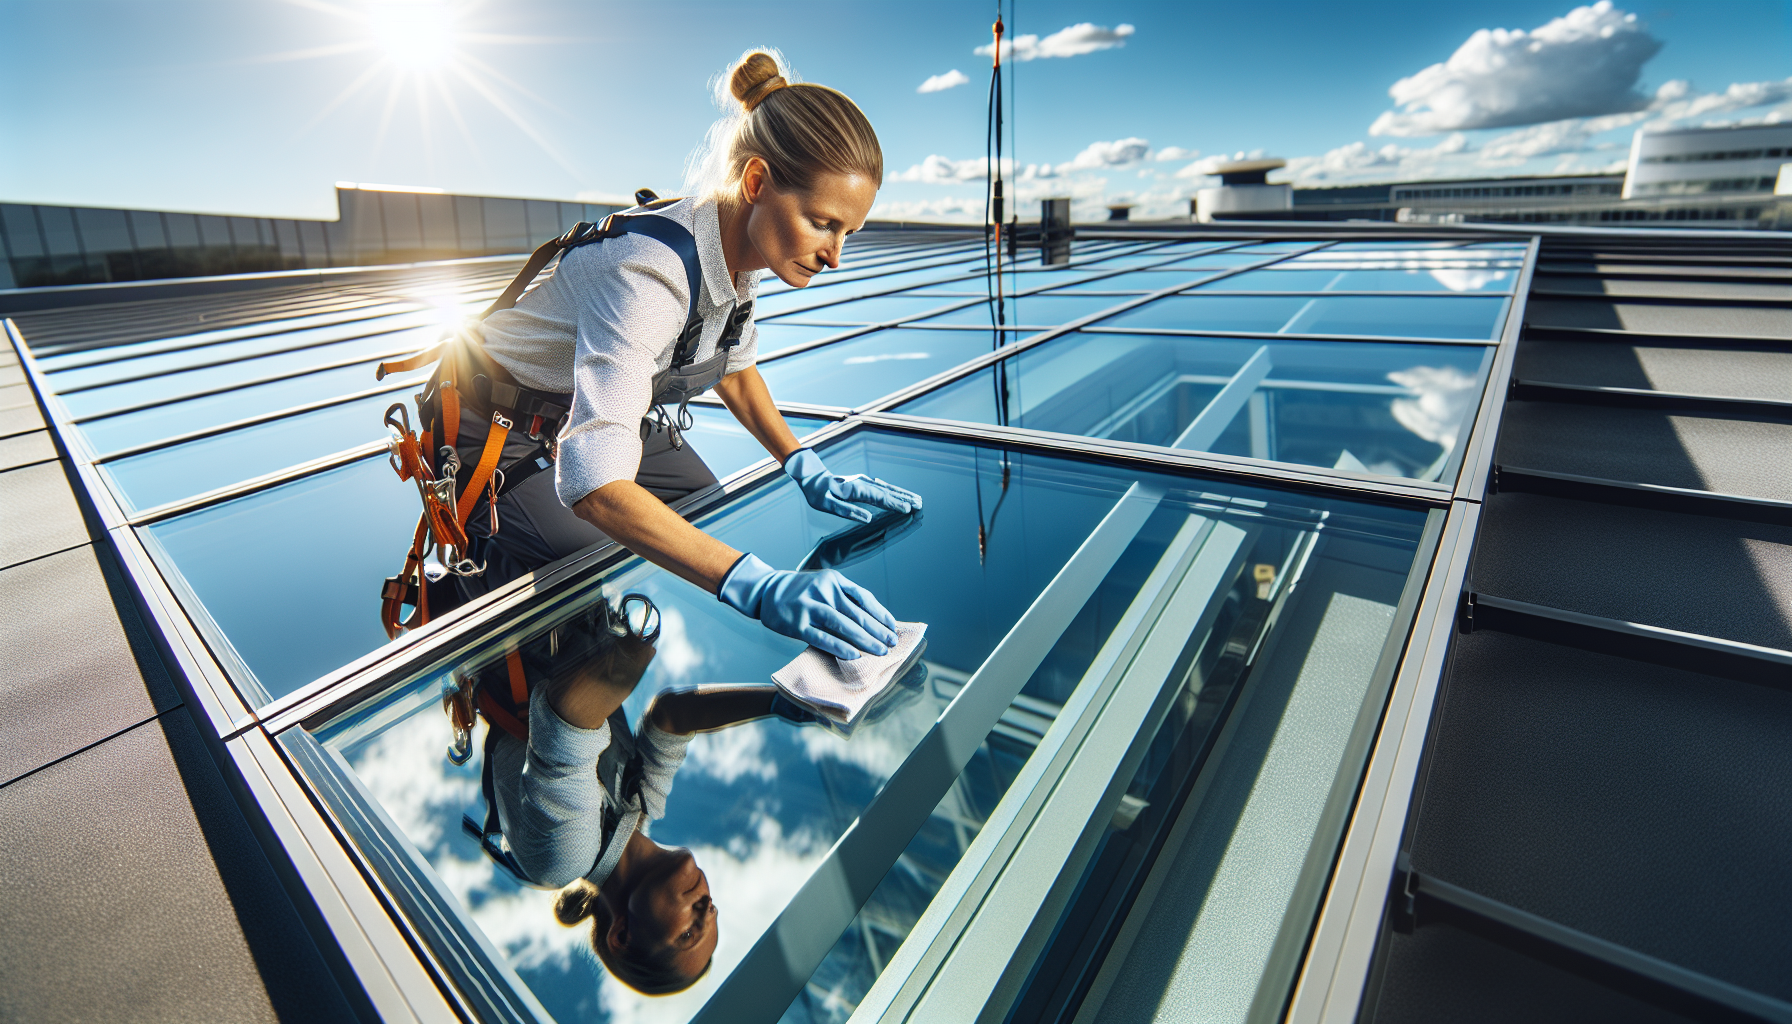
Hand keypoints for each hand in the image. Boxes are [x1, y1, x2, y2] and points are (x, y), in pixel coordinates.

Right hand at [718, 553, 898, 659]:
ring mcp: (810, 608)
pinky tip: (855, 655)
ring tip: (880, 651)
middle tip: (892, 643)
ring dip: (864, 640)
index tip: (892, 627)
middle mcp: (823, 591)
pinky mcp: (797, 625)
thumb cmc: (801, 591)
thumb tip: (872, 620)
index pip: (864, 597)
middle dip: (877, 630)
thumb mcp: (824, 583)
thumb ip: (844, 596)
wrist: (766, 590)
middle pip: (857, 613)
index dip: (880, 613)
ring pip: (843, 625)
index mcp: (834, 580)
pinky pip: (823, 638)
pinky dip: (840, 647)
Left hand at [784, 448, 921, 524]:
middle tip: (920, 504)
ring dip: (903, 494)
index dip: (893, 504)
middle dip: (904, 498)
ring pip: (887, 488)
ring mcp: (865, 481)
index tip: (907, 509)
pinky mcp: (865, 482)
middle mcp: (862, 483)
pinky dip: (895, 491)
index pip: (878, 498)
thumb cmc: (817, 494)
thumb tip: (867, 518)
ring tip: (917, 499)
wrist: (813, 477)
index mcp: (854, 489)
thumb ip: (847, 511)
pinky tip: (903, 494)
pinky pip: (883, 487)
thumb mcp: (826, 505)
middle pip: (887, 491)